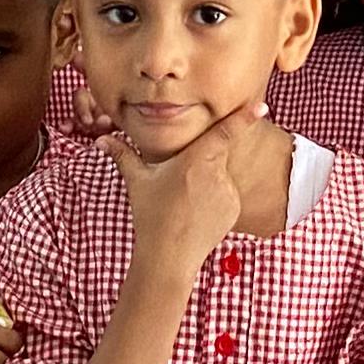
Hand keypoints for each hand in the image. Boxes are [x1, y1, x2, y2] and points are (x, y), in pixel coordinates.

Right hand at [120, 104, 258, 275]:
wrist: (168, 257)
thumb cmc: (151, 216)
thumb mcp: (137, 181)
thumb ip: (122, 155)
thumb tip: (101, 140)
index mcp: (195, 159)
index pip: (226, 131)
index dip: (245, 117)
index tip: (262, 106)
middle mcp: (216, 173)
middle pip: (216, 154)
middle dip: (203, 161)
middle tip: (181, 184)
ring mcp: (228, 192)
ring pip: (220, 175)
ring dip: (206, 181)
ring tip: (184, 203)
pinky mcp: (234, 208)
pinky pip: (226, 194)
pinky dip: (214, 198)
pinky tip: (196, 212)